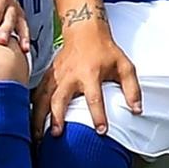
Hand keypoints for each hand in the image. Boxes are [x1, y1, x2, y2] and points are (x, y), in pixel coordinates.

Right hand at [35, 19, 139, 133]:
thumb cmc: (105, 50)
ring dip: (39, 118)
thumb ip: (132, 89)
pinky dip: (32, 108)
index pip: (95, 98)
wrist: (85, 31)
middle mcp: (70, 76)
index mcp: (90, 73)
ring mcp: (56, 76)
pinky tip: (31, 122)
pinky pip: (36, 94)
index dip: (98, 115)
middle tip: (57, 135)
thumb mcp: (124, 66)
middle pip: (60, 99)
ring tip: (38, 136)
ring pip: (42, 99)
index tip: (101, 131)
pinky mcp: (48, 76)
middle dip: (57, 117)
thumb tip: (137, 110)